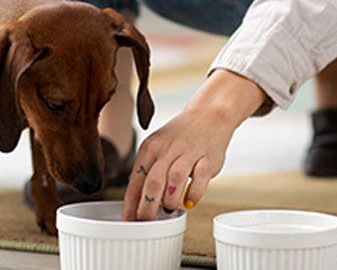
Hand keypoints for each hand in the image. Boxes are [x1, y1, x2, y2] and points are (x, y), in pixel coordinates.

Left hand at [122, 69, 266, 220]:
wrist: (208, 115)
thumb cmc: (180, 137)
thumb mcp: (158, 149)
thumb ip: (148, 173)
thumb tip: (136, 204)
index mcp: (150, 148)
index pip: (136, 180)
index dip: (131, 204)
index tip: (128, 221)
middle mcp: (167, 149)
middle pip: (153, 182)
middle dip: (147, 207)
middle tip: (147, 221)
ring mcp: (189, 152)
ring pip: (175, 180)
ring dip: (170, 200)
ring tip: (169, 208)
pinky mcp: (208, 158)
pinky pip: (199, 179)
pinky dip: (193, 194)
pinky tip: (189, 202)